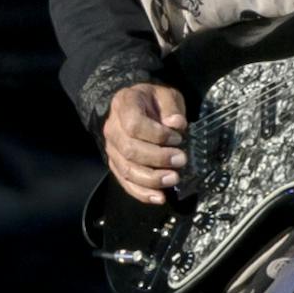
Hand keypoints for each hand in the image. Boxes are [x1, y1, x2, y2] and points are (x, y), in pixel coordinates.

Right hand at [101, 82, 187, 204]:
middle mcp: (112, 128)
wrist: (135, 107)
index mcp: (124, 105)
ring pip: (127, 169)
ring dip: (152, 179)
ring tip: (174, 179)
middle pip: (130, 150)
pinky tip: (159, 197)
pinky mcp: (116, 165)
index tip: (177, 137)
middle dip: (158, 159)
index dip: (157, 135)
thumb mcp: (165, 95)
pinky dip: (142, 193)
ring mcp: (112, 149)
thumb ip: (171, 107)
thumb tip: (176, 123)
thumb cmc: (153, 102)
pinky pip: (125, 182)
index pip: (134, 124)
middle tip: (181, 160)